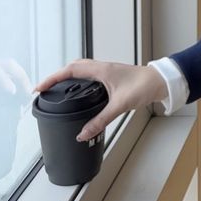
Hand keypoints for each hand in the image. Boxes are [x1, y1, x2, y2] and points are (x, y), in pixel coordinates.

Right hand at [33, 60, 165, 142]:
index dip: (52, 78)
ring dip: (67, 76)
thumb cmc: (144, 86)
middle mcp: (102, 67)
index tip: (39, 88)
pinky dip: (79, 79)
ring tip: (56, 88)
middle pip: (73, 66)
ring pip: (81, 69)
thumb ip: (100, 120)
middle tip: (45, 89)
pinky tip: (79, 90)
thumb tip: (82, 134)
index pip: (70, 70)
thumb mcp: (120, 105)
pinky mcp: (111, 76)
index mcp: (101, 70)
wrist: (160, 81)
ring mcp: (107, 71)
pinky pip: (89, 74)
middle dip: (57, 76)